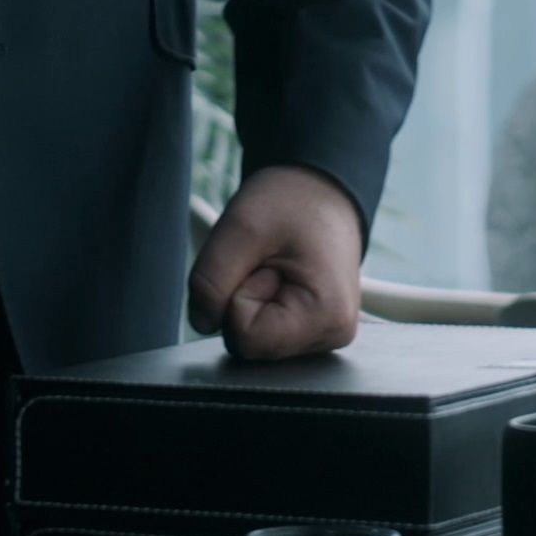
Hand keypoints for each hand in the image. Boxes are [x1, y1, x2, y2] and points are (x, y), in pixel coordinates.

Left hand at [190, 165, 365, 359]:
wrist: (318, 189)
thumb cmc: (291, 201)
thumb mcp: (240, 227)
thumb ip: (210, 281)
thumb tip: (202, 323)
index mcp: (327, 316)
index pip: (246, 338)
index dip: (239, 295)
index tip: (265, 263)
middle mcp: (333, 335)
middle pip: (250, 345)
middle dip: (244, 299)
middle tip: (270, 262)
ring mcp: (325, 336)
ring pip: (254, 341)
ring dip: (251, 302)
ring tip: (277, 267)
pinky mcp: (313, 332)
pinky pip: (264, 334)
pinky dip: (260, 306)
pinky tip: (280, 279)